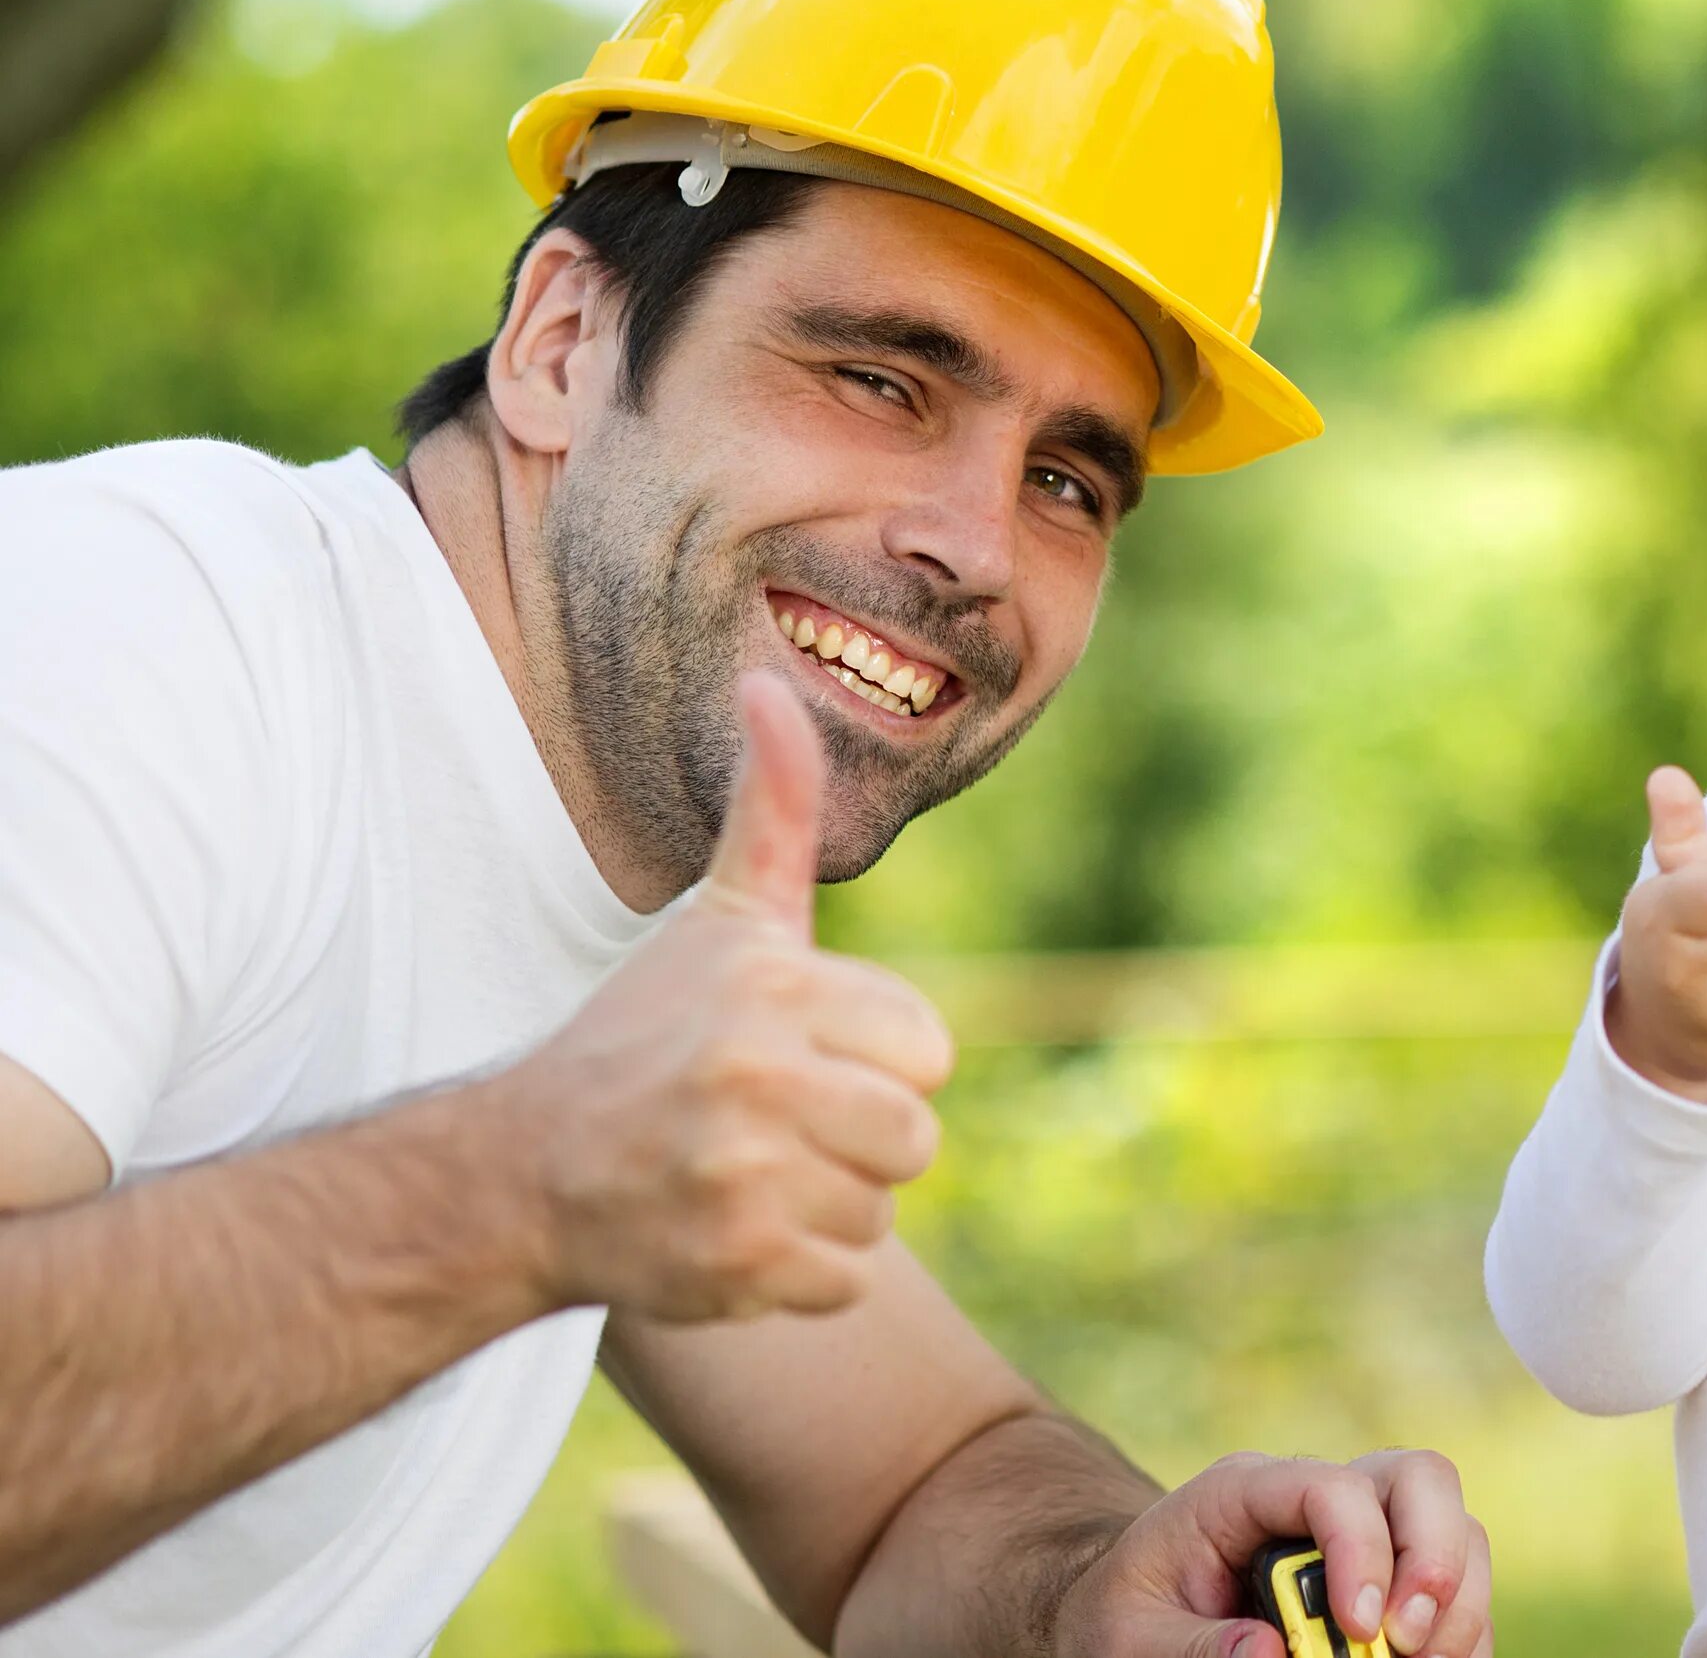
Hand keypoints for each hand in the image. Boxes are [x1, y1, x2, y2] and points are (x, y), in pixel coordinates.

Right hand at [487, 673, 955, 1320]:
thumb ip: (770, 809)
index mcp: (772, 989)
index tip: (801, 1054)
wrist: (523, 1173)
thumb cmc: (646, 1035)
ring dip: (827, 1205)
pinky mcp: (734, 1266)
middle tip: (774, 1123)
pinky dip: (796, 1273)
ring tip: (746, 1173)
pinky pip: (841, 1281)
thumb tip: (770, 680)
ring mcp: (743, 1178)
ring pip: (879, 1211)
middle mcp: (757, 1078)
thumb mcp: (718, 919)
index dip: (876, 1059)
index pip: (928, 1049)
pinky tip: (730, 1231)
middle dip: (859, 1139)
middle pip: (914, 1138)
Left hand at [1052, 1448, 1492, 1657]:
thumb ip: (1191, 1647)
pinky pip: (1458, 1587)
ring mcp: (1365, 1531)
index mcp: (1247, 1490)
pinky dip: (1461, 1631)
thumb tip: (1271, 1654)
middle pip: (1421, 1479)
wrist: (1136, 1611)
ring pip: (1457, 1528)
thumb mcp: (1131, 1636)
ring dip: (1458, 1603)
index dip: (1362, 1550)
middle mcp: (1319, 1496)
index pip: (1333, 1486)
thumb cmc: (1127, 1614)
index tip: (1360, 1628)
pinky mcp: (1389, 1575)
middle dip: (1435, 1560)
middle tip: (1409, 1640)